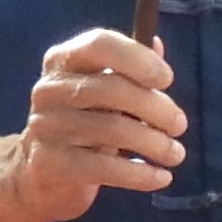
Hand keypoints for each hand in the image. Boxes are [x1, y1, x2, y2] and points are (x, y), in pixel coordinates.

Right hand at [9, 28, 184, 221]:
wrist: (41, 169)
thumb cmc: (85, 118)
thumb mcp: (105, 88)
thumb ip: (130, 66)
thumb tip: (155, 43)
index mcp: (64, 60)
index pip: (99, 44)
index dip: (137, 58)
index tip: (167, 80)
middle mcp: (48, 89)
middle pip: (110, 89)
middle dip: (156, 108)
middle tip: (180, 125)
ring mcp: (44, 126)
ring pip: (111, 129)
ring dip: (155, 144)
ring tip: (176, 154)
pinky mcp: (49, 163)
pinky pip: (103, 168)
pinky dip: (140, 174)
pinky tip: (161, 177)